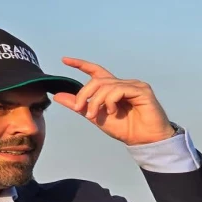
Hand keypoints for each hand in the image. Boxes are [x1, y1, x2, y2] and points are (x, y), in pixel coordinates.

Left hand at [53, 57, 174, 145]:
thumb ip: (79, 106)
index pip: (95, 71)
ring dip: (96, 101)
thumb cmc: (125, 129)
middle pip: (97, 80)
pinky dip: (110, 101)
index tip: (65, 60)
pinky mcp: (141, 90)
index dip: (80, 64)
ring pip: (106, 86)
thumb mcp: (96, 117)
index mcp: (113, 89)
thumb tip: (58, 96)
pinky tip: (113, 112)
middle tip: (79, 108)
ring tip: (96, 115)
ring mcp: (133, 85)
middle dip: (84, 93)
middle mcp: (123, 84)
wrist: (143, 141)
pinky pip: (119, 89)